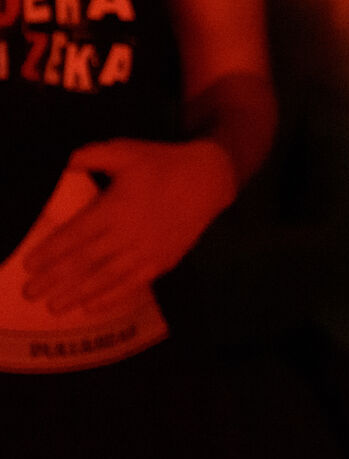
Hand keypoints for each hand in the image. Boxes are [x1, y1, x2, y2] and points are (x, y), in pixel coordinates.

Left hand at [22, 138, 236, 317]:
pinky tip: (91, 306)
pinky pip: (133, 283)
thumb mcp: (125, 151)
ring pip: (107, 277)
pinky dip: (111, 296)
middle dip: (56, 279)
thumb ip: (89, 156)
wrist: (209, 179)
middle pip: (86, 261)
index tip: (28, 265)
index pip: (76, 235)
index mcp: (116, 208)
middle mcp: (129, 234)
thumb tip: (59, 163)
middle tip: (31, 294)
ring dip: (78, 293)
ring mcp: (147, 251)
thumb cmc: (162, 164)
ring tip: (54, 307)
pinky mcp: (162, 261)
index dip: (50, 252)